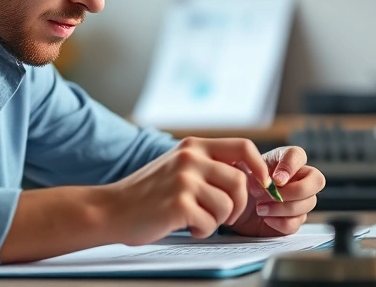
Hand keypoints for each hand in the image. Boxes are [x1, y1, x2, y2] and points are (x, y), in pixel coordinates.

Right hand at [100, 137, 271, 244]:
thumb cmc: (148, 193)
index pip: (243, 148)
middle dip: (238, 205)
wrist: (112, 209)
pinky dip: (202, 230)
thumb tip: (249, 174)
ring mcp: (184, 180)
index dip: (260, 168)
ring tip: (197, 219)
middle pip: (241, 182)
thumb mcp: (177, 166)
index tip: (262, 186)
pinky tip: (185, 225)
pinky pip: (210, 223)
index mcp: (193, 146)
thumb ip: (207, 165)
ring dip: (217, 220)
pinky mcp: (179, 204)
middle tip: (223, 215)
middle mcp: (190, 158)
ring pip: (228, 205)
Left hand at [226, 146, 325, 236]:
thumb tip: (275, 181)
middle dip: (296, 190)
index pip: (299, 155)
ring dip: (283, 207)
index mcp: (285, 160)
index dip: (291, 166)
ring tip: (260, 207)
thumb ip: (257, 166)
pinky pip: (297, 223)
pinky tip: (266, 218)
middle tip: (272, 195)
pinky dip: (280, 222)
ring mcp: (299, 200)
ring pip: (309, 203)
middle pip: (317, 180)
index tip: (275, 179)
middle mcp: (298, 178)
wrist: (231, 204)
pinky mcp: (293, 220)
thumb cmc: (239, 181)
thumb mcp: (242, 166)